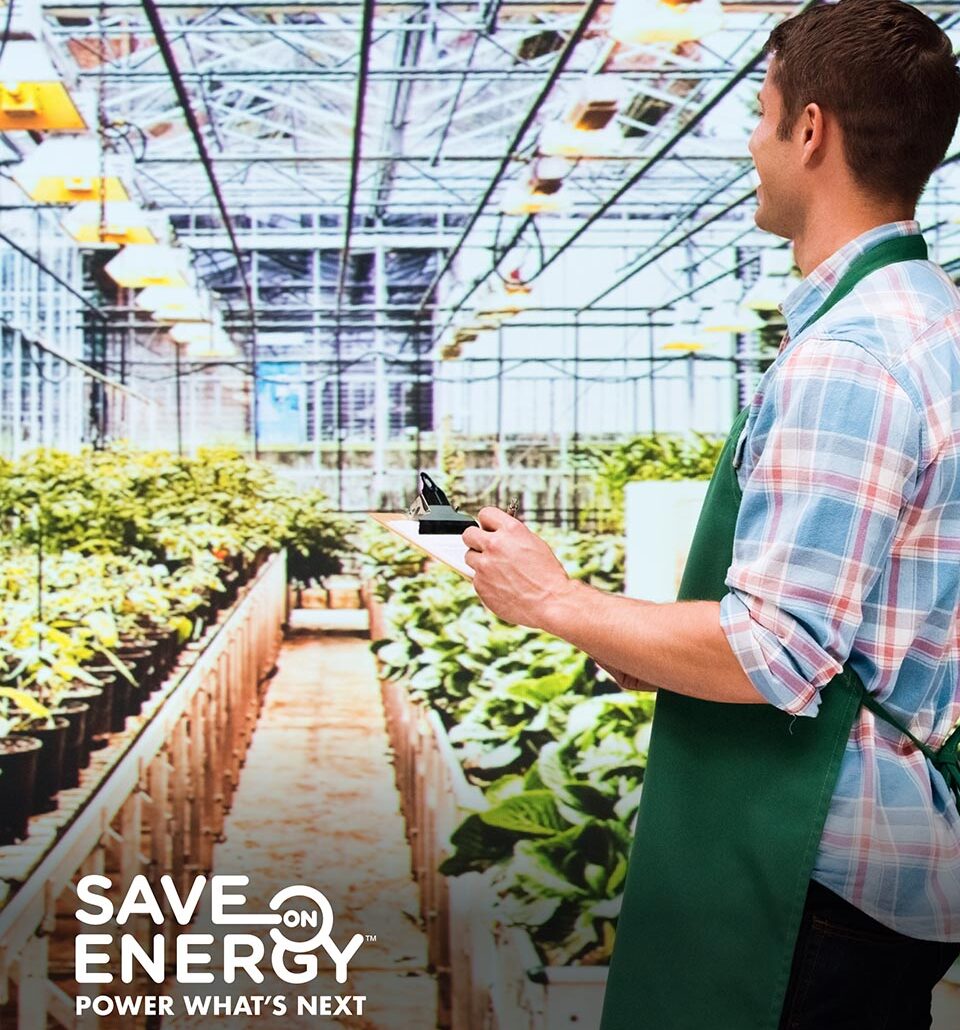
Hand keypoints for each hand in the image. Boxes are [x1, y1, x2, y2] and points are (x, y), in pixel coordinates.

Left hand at [462, 507, 573, 627]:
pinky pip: (475, 578)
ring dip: (479, 561)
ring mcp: (484, 565)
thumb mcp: (534, 544)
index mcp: (511, 530)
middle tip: (484, 548)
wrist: (550, 603)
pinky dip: (485, 581)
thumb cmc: (547, 575)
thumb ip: (512, 536)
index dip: (487, 522)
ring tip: (497, 570)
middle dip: (476, 540)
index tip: (488, 529)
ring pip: (469, 556)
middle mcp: (495, 544)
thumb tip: (497, 533)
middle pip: (468, 534)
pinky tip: (501, 585)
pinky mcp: (480, 584)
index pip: (485, 513)